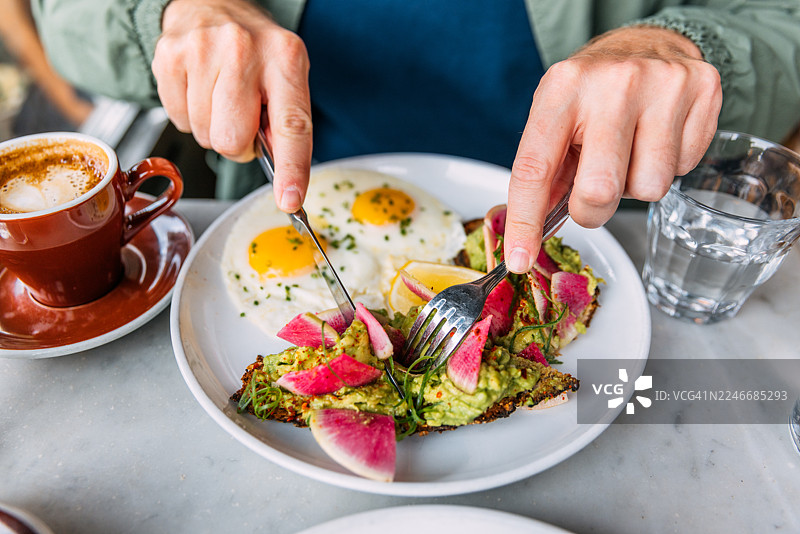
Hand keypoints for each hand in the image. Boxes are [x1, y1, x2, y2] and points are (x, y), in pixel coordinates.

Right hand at [152, 0, 311, 210]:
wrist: (211, 4)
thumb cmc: (255, 51)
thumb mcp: (286, 77)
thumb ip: (287, 123)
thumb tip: (284, 174)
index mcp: (285, 58)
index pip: (291, 125)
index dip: (291, 169)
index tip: (290, 200)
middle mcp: (244, 50)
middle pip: (233, 140)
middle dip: (237, 144)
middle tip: (241, 120)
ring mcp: (202, 51)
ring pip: (204, 135)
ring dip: (213, 128)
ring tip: (220, 97)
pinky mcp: (168, 57)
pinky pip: (177, 120)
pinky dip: (189, 115)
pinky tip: (199, 90)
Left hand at [503, 26, 721, 272]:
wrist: (648, 43)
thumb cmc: (594, 93)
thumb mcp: (556, 121)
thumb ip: (545, 177)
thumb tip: (527, 235)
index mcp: (561, 89)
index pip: (535, 168)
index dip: (525, 221)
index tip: (518, 258)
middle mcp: (611, 83)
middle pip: (599, 191)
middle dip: (592, 208)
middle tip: (593, 189)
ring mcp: (662, 84)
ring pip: (649, 188)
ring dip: (635, 185)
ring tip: (629, 152)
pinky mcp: (703, 89)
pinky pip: (683, 169)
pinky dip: (668, 166)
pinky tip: (657, 137)